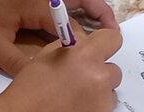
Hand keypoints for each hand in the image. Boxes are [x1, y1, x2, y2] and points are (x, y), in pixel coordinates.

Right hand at [0, 24, 123, 110]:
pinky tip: (76, 106)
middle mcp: (99, 75)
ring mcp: (102, 98)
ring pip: (110, 89)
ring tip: (75, 95)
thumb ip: (70, 45)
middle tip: (80, 78)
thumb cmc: (29, 88)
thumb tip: (84, 40)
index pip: (113, 38)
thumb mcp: (46, 56)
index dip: (105, 42)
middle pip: (113, 68)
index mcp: (84, 55)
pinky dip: (95, 105)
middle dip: (99, 71)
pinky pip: (106, 105)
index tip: (100, 48)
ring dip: (98, 90)